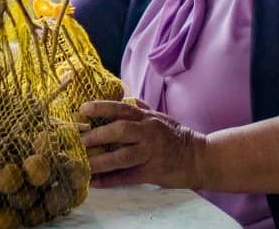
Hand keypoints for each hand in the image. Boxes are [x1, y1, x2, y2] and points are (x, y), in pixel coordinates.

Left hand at [79, 98, 205, 189]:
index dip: (102, 108)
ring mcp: (151, 154)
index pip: (122, 108)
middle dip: (98, 135)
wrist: (198, 158)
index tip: (83, 109)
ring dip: (101, 161)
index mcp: (148, 118)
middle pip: (121, 130)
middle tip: (80, 139)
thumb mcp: (159, 116)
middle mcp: (149, 133)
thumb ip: (140, 108)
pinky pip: (128, 177)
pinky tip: (95, 182)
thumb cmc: (176, 135)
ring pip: (122, 156)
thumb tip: (120, 96)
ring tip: (84, 163)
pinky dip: (110, 180)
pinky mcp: (152, 173)